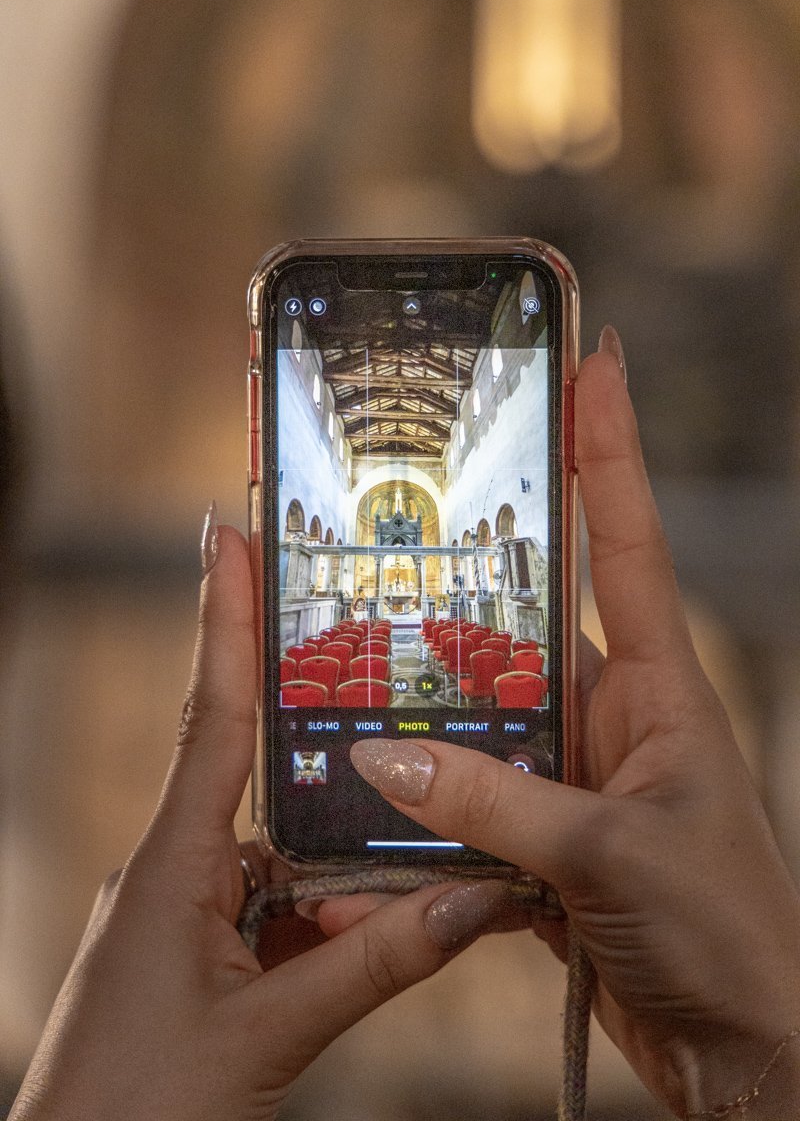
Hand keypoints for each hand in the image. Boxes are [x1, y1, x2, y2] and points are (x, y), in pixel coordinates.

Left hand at [11, 523, 513, 1120]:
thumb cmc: (138, 1111)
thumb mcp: (269, 1036)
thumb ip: (375, 965)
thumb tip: (474, 901)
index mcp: (173, 862)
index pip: (215, 714)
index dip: (226, 619)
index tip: (229, 537)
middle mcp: (176, 868)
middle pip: (270, 782)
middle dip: (334, 758)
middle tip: (390, 696)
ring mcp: (186, 912)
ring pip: (288, 857)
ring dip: (349, 873)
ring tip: (425, 874)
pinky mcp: (198, 954)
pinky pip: (279, 908)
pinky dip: (331, 920)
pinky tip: (384, 934)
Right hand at [350, 335, 799, 1117]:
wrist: (748, 1051)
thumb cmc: (726, 933)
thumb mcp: (613, 852)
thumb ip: (496, 802)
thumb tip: (385, 761)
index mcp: (661, 689)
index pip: (630, 541)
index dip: (611, 449)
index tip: (591, 363)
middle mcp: (618, 718)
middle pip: (529, 629)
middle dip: (465, 589)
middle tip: (393, 534)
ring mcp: (581, 780)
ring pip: (487, 723)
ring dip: (428, 720)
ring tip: (352, 687)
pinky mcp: (551, 843)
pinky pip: (476, 807)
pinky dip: (429, 816)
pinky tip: (375, 816)